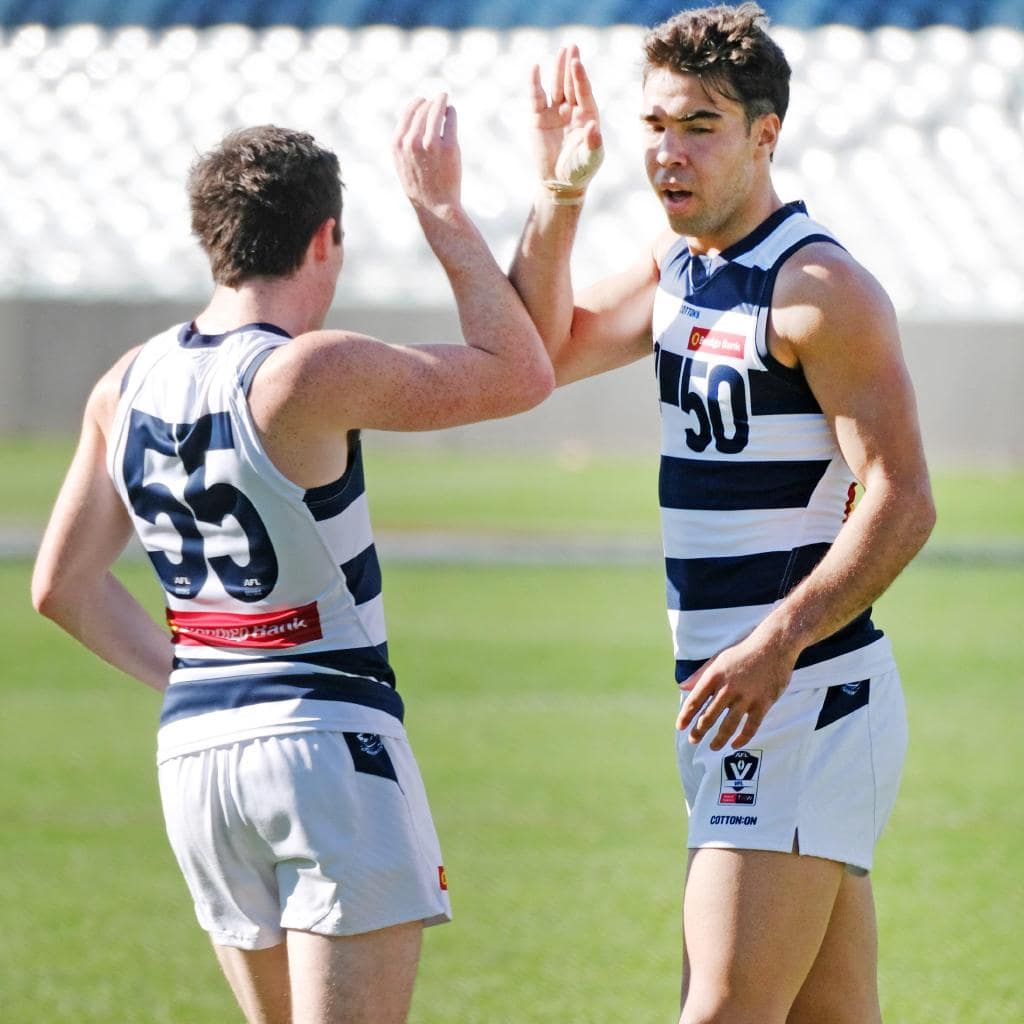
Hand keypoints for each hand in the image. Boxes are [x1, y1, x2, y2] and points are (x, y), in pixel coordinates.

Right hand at [393, 93, 461, 214]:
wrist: (434, 206)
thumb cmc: (419, 186)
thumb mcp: (402, 163)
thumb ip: (403, 142)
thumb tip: (413, 118)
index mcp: (398, 144)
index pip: (408, 113)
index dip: (417, 104)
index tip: (424, 100)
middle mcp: (412, 141)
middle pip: (423, 110)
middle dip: (431, 102)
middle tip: (438, 99)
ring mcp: (431, 143)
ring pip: (436, 111)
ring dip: (441, 101)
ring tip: (444, 98)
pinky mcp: (450, 146)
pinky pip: (450, 120)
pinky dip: (451, 113)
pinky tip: (451, 113)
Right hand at [529, 46, 603, 197]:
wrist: (559, 183)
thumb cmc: (579, 171)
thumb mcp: (590, 159)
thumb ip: (594, 144)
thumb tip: (593, 125)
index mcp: (588, 116)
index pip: (584, 92)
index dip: (580, 78)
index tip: (577, 63)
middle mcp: (572, 111)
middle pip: (572, 84)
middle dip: (572, 66)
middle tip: (572, 46)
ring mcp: (555, 113)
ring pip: (557, 87)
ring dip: (559, 69)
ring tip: (561, 51)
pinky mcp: (539, 118)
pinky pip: (537, 97)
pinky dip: (535, 83)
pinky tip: (535, 68)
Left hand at [675, 630, 796, 749]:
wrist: (774, 645)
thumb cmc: (743, 652)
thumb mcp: (718, 659)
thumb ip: (700, 675)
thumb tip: (681, 686)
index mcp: (714, 675)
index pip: (695, 700)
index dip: (686, 715)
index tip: (680, 727)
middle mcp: (728, 687)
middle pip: (709, 716)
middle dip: (699, 731)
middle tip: (694, 740)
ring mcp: (746, 696)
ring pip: (728, 725)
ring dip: (718, 739)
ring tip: (713, 747)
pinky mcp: (763, 703)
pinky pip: (750, 727)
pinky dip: (742, 739)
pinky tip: (734, 745)